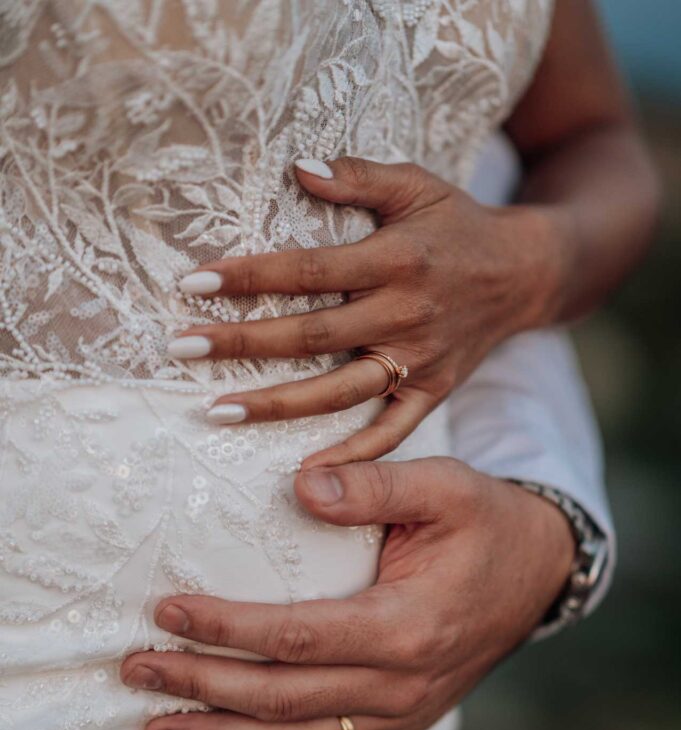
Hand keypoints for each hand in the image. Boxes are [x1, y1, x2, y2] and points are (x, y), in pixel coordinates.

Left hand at [120, 458, 573, 729]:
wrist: (539, 572)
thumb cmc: (486, 524)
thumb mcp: (444, 487)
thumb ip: (374, 485)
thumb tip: (302, 486)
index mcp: (407, 626)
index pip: (297, 636)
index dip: (227, 629)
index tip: (167, 611)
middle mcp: (401, 685)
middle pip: (283, 697)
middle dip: (202, 686)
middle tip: (137, 671)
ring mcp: (402, 715)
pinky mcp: (401, 727)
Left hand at [172, 157, 558, 465]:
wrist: (525, 273)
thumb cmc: (458, 224)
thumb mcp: (417, 184)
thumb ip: (358, 177)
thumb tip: (296, 166)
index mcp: (395, 259)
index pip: (306, 271)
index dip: (248, 277)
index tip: (191, 283)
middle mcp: (405, 314)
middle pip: (310, 336)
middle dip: (241, 343)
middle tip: (181, 348)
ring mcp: (419, 361)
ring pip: (339, 391)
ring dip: (276, 405)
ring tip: (216, 411)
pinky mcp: (433, 393)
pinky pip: (390, 432)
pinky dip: (351, 455)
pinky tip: (303, 472)